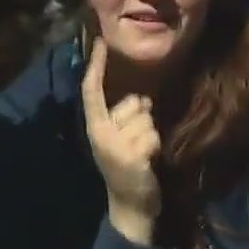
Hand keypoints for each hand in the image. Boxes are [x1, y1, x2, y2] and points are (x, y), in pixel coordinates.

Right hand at [81, 37, 161, 243]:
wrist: (129, 206)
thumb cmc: (125, 168)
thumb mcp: (118, 139)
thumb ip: (127, 117)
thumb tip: (145, 100)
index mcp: (94, 126)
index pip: (93, 91)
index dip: (96, 66)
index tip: (101, 42)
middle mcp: (100, 133)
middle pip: (134, 103)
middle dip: (142, 118)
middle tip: (135, 144)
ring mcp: (115, 145)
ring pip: (147, 119)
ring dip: (151, 136)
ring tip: (142, 155)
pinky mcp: (131, 156)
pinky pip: (154, 136)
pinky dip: (156, 148)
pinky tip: (148, 164)